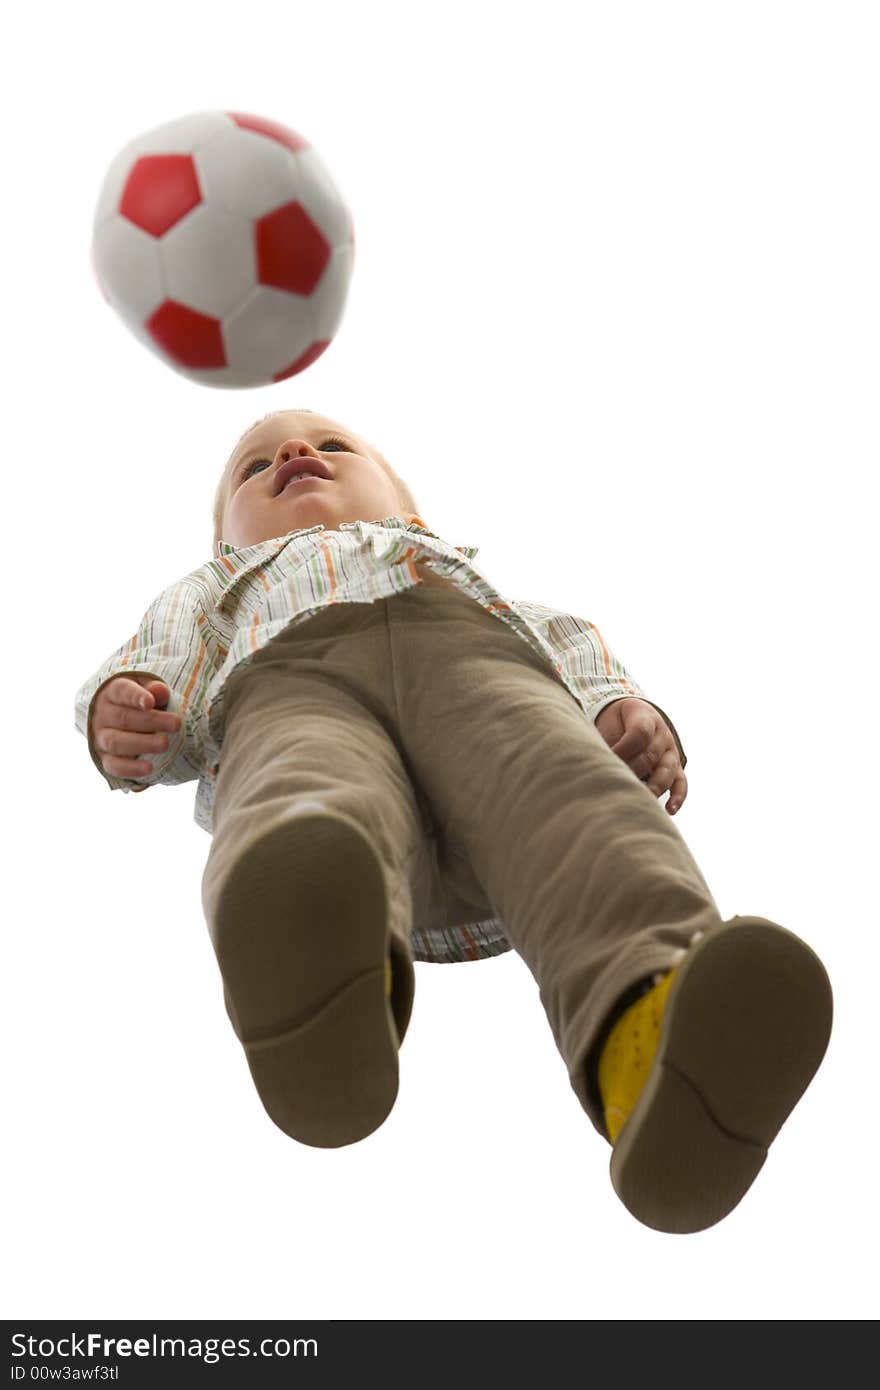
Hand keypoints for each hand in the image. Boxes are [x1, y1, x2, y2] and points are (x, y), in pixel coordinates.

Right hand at [89, 676, 181, 788]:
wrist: (118, 721)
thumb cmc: (139, 701)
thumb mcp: (146, 689)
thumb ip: (154, 689)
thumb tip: (160, 691)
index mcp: (112, 693)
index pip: (121, 692)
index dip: (135, 696)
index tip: (150, 702)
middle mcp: (103, 716)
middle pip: (123, 718)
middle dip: (151, 721)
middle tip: (176, 724)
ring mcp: (101, 738)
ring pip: (116, 742)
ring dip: (142, 744)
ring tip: (165, 744)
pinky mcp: (106, 759)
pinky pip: (114, 766)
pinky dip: (131, 769)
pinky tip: (149, 768)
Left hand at [594, 697, 687, 814]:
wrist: (629, 718)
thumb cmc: (614, 724)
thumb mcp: (609, 723)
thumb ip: (606, 741)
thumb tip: (597, 762)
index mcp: (645, 717)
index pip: (639, 733)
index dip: (623, 749)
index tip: (606, 760)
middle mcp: (662, 734)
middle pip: (650, 755)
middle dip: (632, 771)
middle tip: (616, 783)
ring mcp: (671, 752)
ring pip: (666, 771)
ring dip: (653, 786)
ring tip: (641, 798)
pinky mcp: (675, 769)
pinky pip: (681, 783)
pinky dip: (677, 797)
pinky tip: (670, 809)